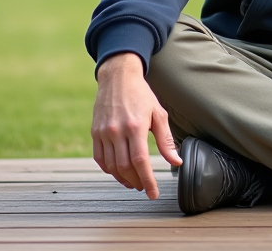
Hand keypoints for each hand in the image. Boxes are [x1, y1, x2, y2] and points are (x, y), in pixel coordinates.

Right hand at [91, 52, 182, 198]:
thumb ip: (166, 140)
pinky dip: (109, 169)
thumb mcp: (158, 113)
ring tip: (134, 182)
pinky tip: (118, 172)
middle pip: (125, 166)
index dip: (148, 180)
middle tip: (145, 187)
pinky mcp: (95, 132)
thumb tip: (176, 161)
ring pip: (111, 165)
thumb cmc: (141, 94)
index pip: (140, 161)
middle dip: (137, 181)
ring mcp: (103, 132)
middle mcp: (117, 130)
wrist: (118, 77)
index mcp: (136, 126)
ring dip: (123, 178)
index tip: (153, 193)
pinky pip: (100, 158)